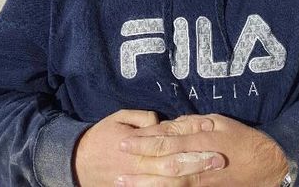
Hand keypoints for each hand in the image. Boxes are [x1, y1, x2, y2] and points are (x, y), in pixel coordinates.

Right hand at [73, 110, 224, 186]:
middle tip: (220, 157)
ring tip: (212, 171)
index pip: (169, 139)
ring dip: (192, 176)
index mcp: (137, 144)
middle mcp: (140, 164)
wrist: (79, 162)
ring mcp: (139, 180)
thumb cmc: (102, 135)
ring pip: (170, 182)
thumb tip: (162, 121)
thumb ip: (142, 119)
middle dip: (198, 161)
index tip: (209, 128)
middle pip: (174, 164)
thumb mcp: (119, 118)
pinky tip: (193, 185)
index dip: (189, 134)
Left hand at [119, 114, 288, 185]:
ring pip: (168, 185)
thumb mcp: (218, 122)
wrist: (266, 166)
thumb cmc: (241, 139)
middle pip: (162, 166)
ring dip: (144, 185)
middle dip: (138, 166)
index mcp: (200, 143)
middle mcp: (197, 164)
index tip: (125, 141)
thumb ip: (193, 124)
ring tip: (123, 183)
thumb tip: (170, 125)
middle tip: (116, 166)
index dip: (144, 142)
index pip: (166, 142)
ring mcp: (200, 182)